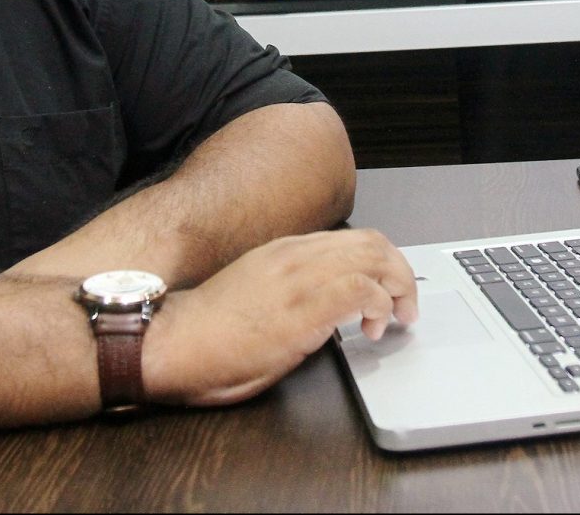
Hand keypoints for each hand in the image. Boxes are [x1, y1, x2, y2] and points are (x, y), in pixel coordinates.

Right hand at [141, 228, 417, 406]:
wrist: (174, 340)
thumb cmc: (207, 329)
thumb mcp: (256, 292)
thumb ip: (292, 290)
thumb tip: (325, 307)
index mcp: (284, 251)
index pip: (352, 239)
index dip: (381, 263)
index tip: (386, 292)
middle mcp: (296, 256)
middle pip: (373, 243)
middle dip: (401, 273)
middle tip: (405, 307)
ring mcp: (300, 279)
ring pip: (374, 259)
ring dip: (398, 289)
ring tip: (395, 319)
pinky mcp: (303, 308)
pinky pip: (362, 290)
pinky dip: (380, 305)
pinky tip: (372, 328)